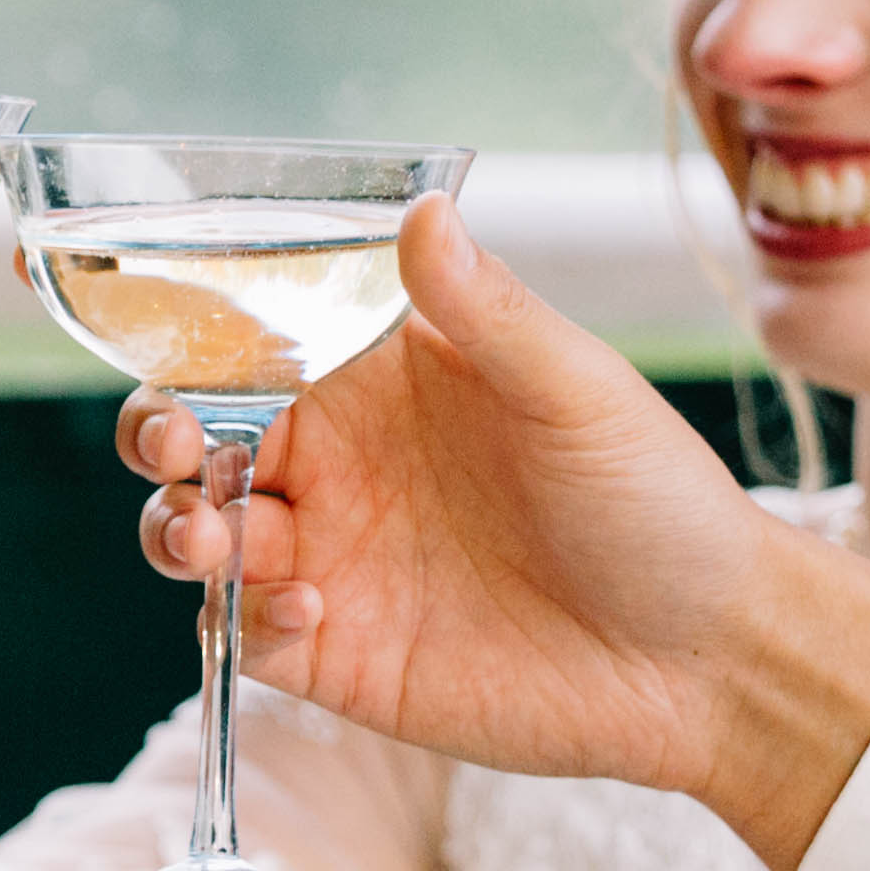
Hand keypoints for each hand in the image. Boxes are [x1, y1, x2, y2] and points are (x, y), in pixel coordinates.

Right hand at [120, 202, 869, 870]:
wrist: (708, 659)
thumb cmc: (657, 504)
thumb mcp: (579, 392)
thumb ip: (489, 312)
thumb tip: (424, 211)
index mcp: (384, 378)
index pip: (255, 339)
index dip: (193, 334)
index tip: (164, 334)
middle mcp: (342, 462)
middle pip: (199, 436)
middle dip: (160, 434)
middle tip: (178, 449)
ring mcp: (333, 559)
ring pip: (198, 533)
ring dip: (178, 527)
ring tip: (212, 532)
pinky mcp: (336, 655)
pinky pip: (243, 632)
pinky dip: (244, 618)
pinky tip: (306, 612)